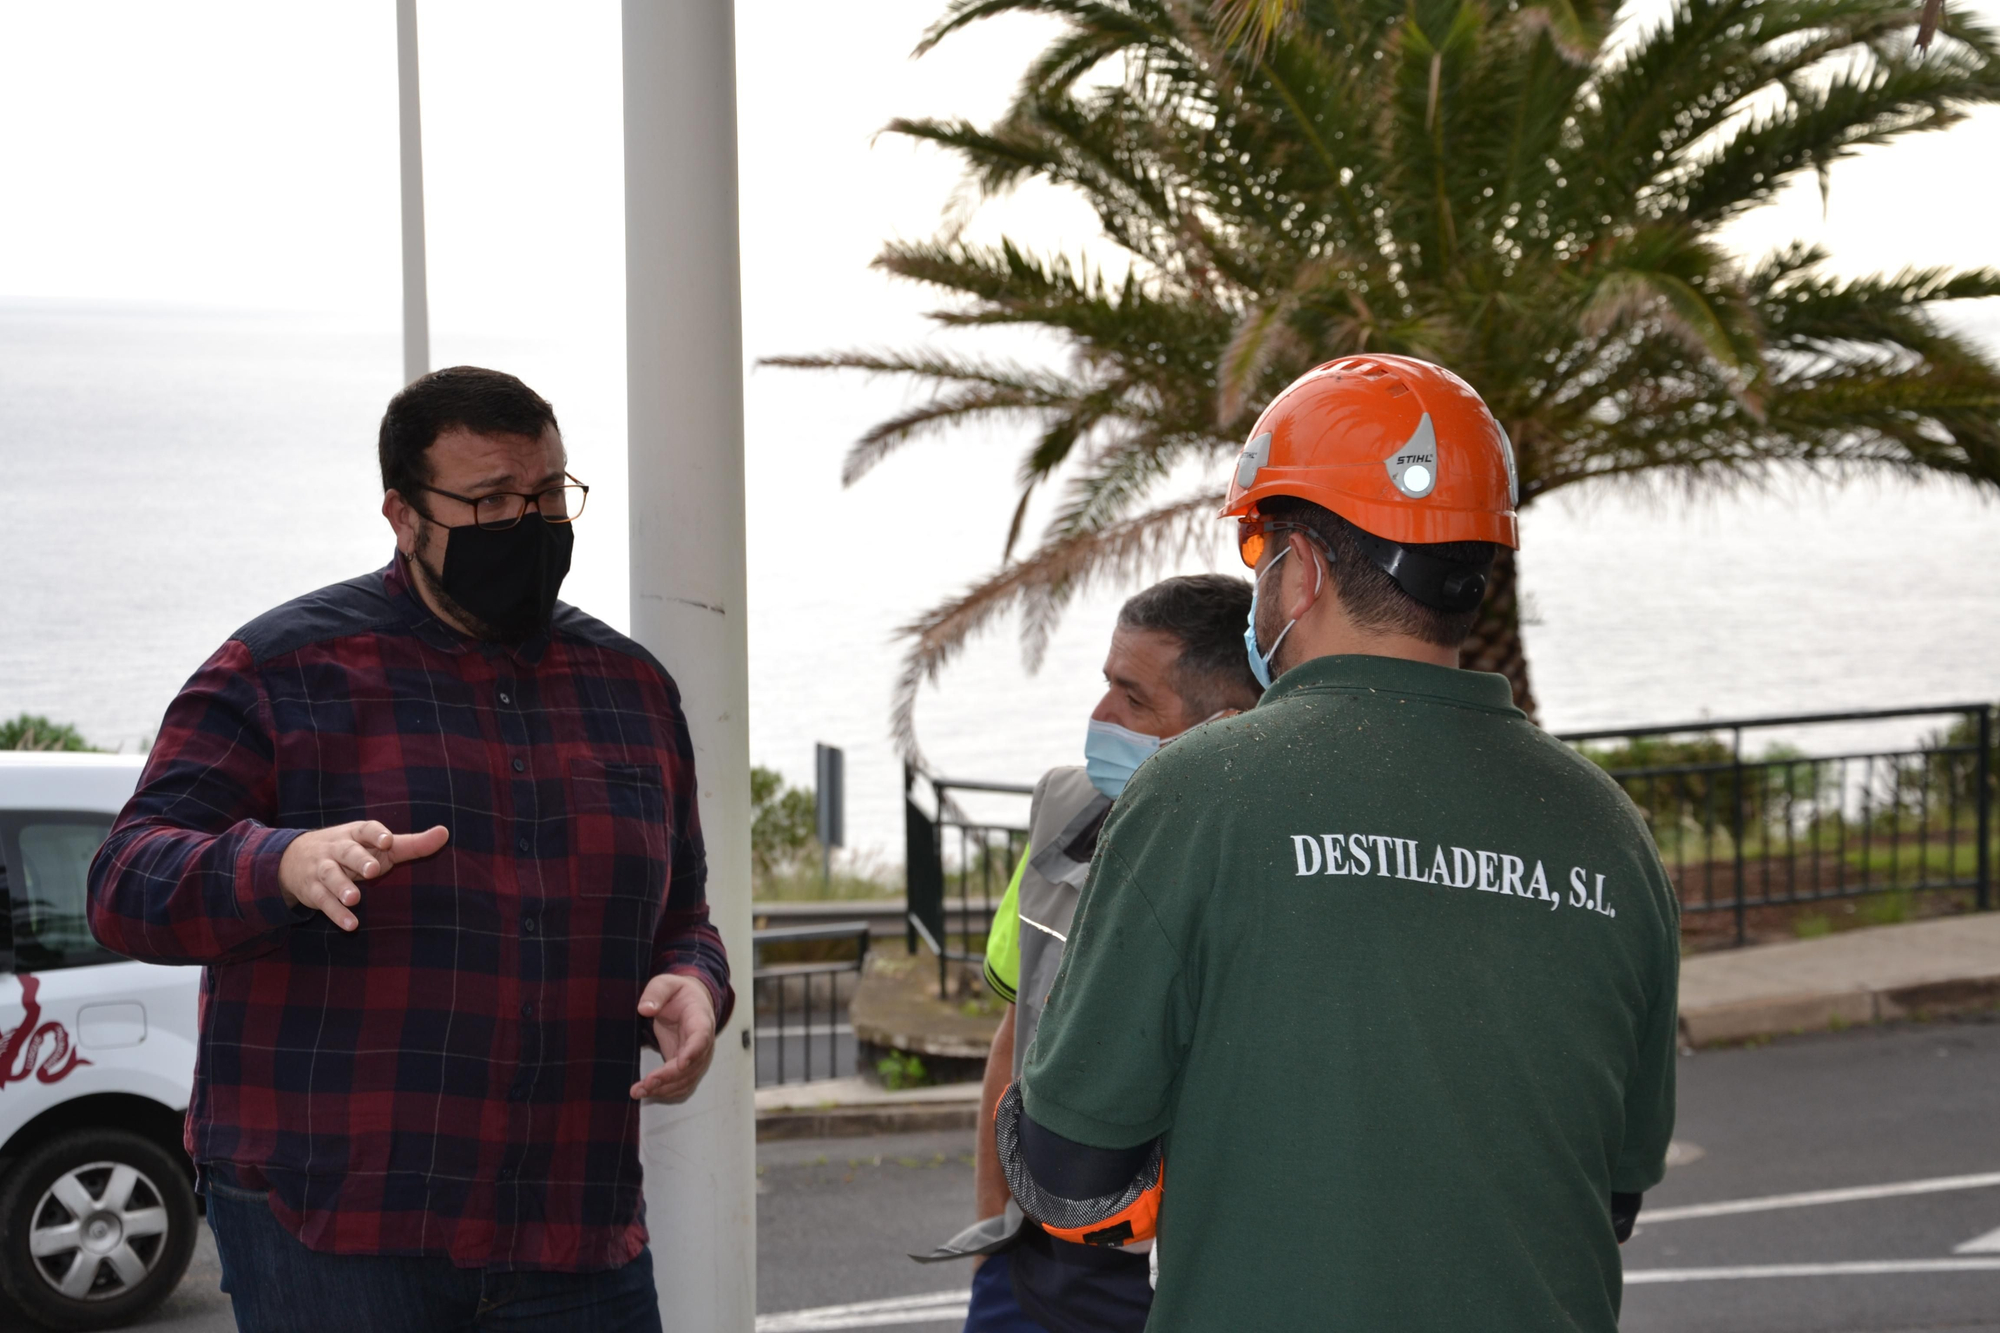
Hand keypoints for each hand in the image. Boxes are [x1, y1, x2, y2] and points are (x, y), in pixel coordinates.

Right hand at [277, 821, 449, 931]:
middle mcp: (336, 848)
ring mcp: (322, 868)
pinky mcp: (313, 889)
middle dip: (358, 860)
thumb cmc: (352, 851)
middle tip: (372, 870)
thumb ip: (412, 843)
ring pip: (330, 875)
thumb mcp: (378, 845)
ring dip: (341, 887)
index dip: (376, 834)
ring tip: (355, 898)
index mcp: (356, 834)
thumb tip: (444, 833)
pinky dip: (335, 913)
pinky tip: (350, 924)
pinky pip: (322, 901)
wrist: (295, 858)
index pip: (366, 829)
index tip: (387, 840)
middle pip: (347, 851)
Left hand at [630, 973, 716, 1102]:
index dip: (693, 1052)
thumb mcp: (666, 984)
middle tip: (647, 1082)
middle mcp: (703, 1043)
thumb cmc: (678, 993)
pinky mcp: (686, 1068)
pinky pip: (680, 1085)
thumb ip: (656, 993)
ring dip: (664, 1089)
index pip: (701, 1037)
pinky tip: (645, 1093)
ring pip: (686, 1080)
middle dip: (670, 1076)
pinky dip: (665, 1092)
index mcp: (700, 1019)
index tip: (680, 1064)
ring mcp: (697, 1058)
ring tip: (638, 1091)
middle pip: (692, 1065)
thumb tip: (645, 1009)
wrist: (690, 1003)